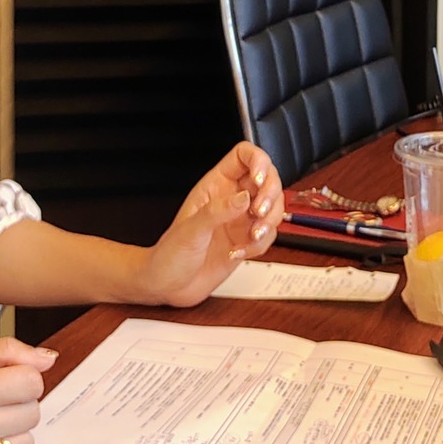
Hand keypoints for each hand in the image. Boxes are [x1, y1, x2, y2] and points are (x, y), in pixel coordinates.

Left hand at [137, 142, 283, 306]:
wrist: (169, 286)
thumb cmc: (169, 254)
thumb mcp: (191, 229)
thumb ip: (218, 211)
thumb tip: (244, 198)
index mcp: (215, 186)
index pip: (243, 157)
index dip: (257, 160)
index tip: (259, 179)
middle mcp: (231, 199)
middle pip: (267, 180)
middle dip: (270, 195)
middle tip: (259, 211)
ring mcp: (241, 220)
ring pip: (273, 207)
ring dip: (269, 221)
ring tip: (252, 235)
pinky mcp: (247, 240)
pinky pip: (268, 235)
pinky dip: (260, 244)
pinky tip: (239, 252)